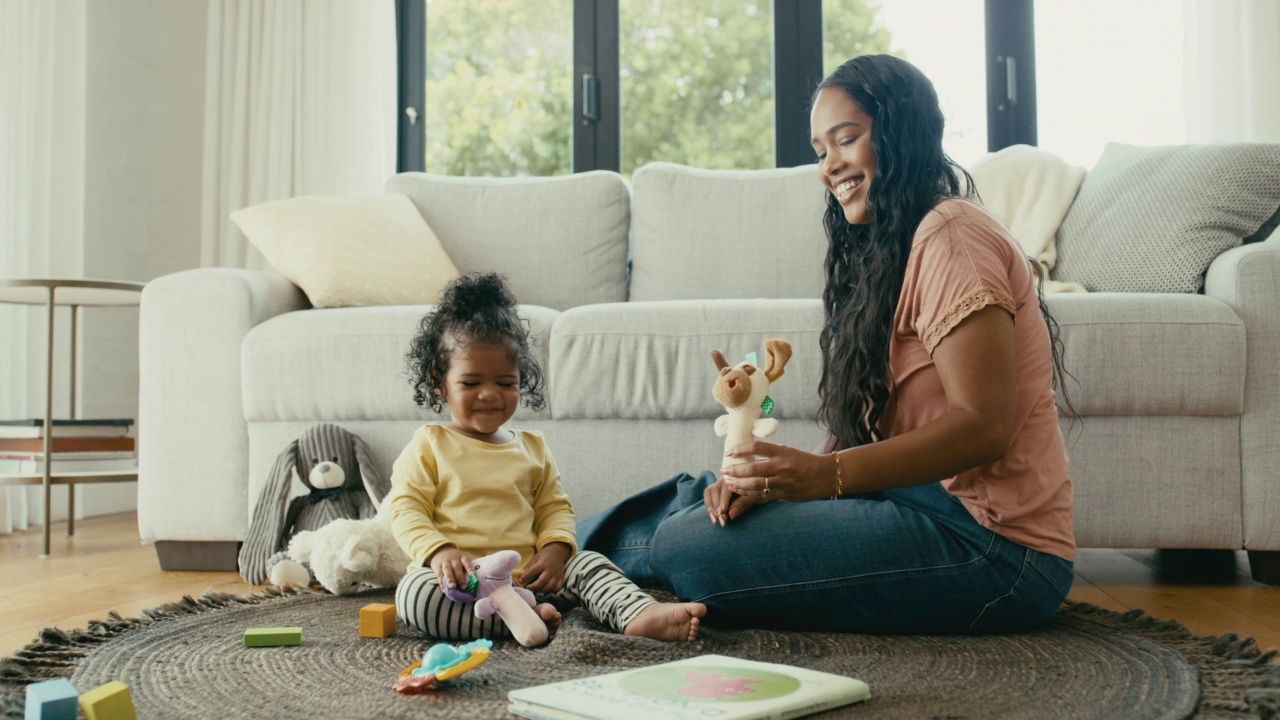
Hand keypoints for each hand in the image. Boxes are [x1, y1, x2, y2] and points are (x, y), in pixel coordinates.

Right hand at [429, 546, 472, 591]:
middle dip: (460, 578)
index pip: (467, 562)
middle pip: (457, 568)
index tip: (473, 576)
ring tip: (452, 587)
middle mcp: (453, 559)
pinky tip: (444, 590)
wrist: (440, 551)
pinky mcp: (437, 567)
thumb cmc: (455, 558)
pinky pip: (439, 575)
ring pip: (447, 571)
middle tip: (464, 587)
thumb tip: (480, 577)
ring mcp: (444, 563)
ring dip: (450, 579)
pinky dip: (441, 583)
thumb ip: (468, 566)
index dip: (470, 569)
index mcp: (461, 557)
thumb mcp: (462, 557)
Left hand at [521, 542, 570, 591]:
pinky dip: (553, 590)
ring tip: (537, 588)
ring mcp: (557, 575)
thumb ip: (530, 565)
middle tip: (528, 587)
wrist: (559, 551)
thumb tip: (522, 574)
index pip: (533, 571)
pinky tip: (547, 588)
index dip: (525, 577)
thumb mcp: (536, 556)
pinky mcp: (561, 578)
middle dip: (533, 586)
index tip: (521, 580)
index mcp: (543, 563)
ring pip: (550, 586)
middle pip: (542, 581)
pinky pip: (558, 587)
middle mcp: (550, 570)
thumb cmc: (546, 554)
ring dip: (542, 589)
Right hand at [704, 476, 768, 525]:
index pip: (725, 487)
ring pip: (709, 492)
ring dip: (710, 507)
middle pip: (715, 490)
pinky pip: (708, 495)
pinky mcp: (716, 488)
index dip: (723, 500)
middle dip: (717, 507)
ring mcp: (720, 482)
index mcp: (736, 475)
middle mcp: (725, 476)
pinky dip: (709, 506)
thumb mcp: (755, 497)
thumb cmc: (760, 490)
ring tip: (715, 521)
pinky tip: (713, 517)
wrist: (761, 485)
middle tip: (722, 521)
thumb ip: (743, 504)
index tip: (723, 512)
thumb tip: (731, 514)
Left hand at [720, 440, 839, 502]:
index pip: (757, 447)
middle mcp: (782, 466)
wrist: (825, 476)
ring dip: (738, 484)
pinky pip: (762, 496)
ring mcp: (783, 482)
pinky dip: (748, 494)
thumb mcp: (788, 452)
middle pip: (753, 468)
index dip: (740, 449)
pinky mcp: (783, 495)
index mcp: (782, 452)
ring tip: (728, 482)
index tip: (729, 452)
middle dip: (735, 470)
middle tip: (723, 470)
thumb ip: (771, 454)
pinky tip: (739, 492)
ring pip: (755, 484)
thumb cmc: (804, 461)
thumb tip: (748, 453)